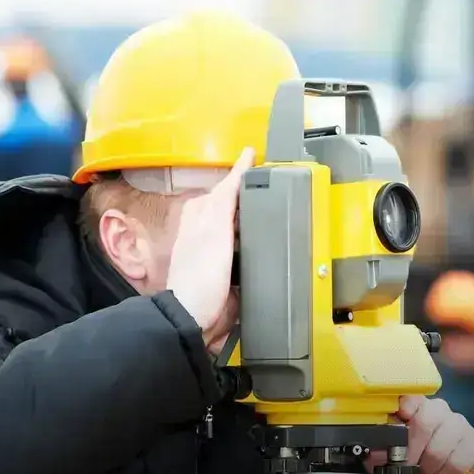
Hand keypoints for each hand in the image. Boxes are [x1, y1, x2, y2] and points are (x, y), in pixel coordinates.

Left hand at [167, 149, 253, 354]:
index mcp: (201, 217)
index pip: (225, 188)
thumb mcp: (212, 229)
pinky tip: (273, 243)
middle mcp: (209, 232)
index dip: (240, 172)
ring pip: (240, 226)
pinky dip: (259, 243)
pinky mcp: (233, 274)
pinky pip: (248, 251)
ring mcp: (221, 253)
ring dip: (255, 217)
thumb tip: (238, 169)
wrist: (197, 318)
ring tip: (276, 205)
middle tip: (271, 177)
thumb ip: (224, 200)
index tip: (254, 155)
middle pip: (232, 205)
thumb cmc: (200, 275)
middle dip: (248, 192)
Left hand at [367, 396, 473, 473]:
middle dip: (413, 450)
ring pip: (442, 443)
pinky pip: (460, 459)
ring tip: (427, 472)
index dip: (407, 404)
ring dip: (430, 465)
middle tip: (409, 466)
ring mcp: (459, 423)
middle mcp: (437, 410)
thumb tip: (372, 449)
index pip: (411, 396)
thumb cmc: (413, 465)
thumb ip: (381, 448)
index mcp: (414, 408)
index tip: (402, 415)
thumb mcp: (392, 457)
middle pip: (425, 420)